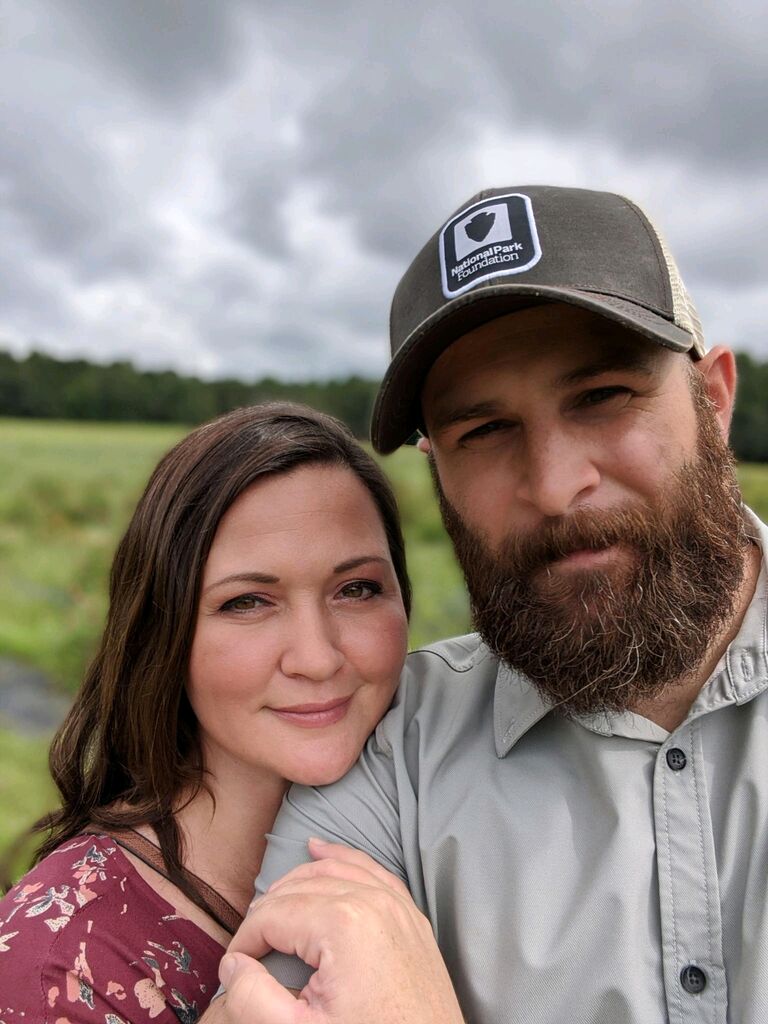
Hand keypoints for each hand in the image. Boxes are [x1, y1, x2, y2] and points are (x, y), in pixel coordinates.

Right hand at [218, 838, 463, 1023]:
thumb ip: (253, 998)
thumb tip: (232, 964)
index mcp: (341, 924)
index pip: (271, 915)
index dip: (244, 941)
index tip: (235, 969)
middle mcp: (371, 901)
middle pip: (298, 888)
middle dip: (266, 914)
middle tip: (249, 949)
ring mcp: (395, 905)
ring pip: (332, 870)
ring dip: (296, 882)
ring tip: (268, 902)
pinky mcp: (410, 916)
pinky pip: (370, 870)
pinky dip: (341, 857)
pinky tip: (320, 851)